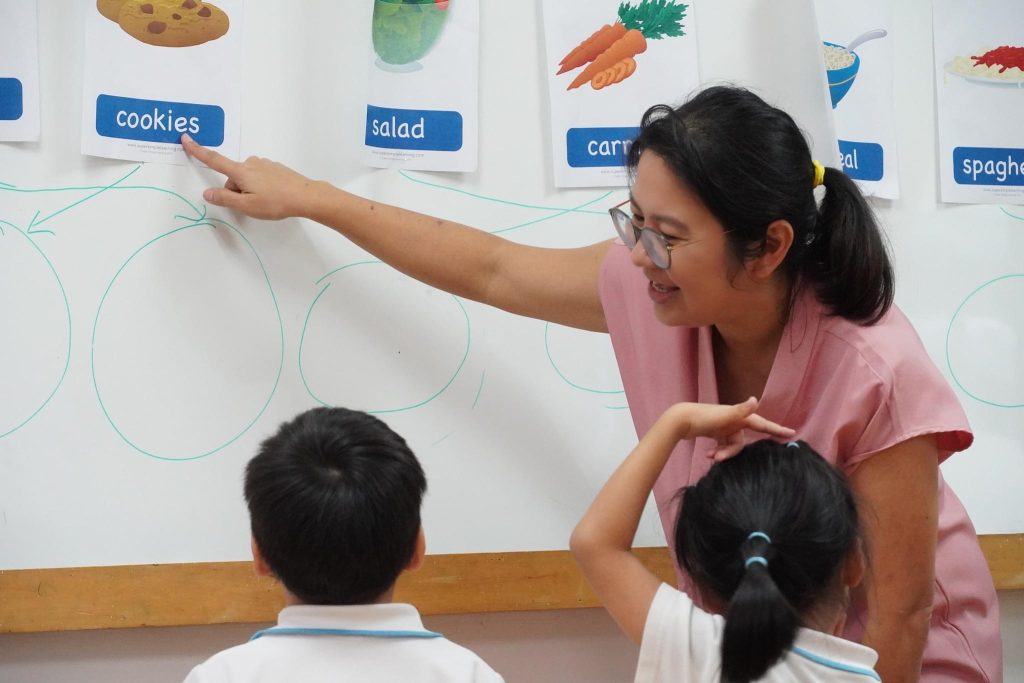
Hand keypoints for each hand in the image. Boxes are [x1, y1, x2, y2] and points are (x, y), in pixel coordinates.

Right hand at [180, 134, 318, 219]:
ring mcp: (264, 164)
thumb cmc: (276, 202)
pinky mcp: (275, 168)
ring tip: (266, 202)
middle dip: (236, 191)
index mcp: (241, 171)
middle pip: (233, 177)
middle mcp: (251, 163)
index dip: (198, 151)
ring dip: (250, 190)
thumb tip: (207, 193)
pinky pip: (260, 178)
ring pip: (247, 178)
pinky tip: (273, 196)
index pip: (214, 160)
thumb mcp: (247, 205)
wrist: (306, 196)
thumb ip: (225, 199)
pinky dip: (262, 187)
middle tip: (252, 205)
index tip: (186, 139)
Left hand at [670, 398, 794, 460]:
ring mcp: (725, 427)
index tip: (792, 433)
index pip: (763, 424)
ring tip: (711, 456)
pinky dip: (718, 451)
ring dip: (723, 453)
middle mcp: (735, 420)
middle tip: (719, 457)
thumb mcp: (723, 416)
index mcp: (740, 416)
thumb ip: (741, 410)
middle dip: (732, 451)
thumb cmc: (703, 417)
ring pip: (732, 446)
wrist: (680, 420)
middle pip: (742, 442)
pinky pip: (723, 446)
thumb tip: (755, 399)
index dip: (777, 429)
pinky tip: (708, 455)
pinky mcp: (716, 432)